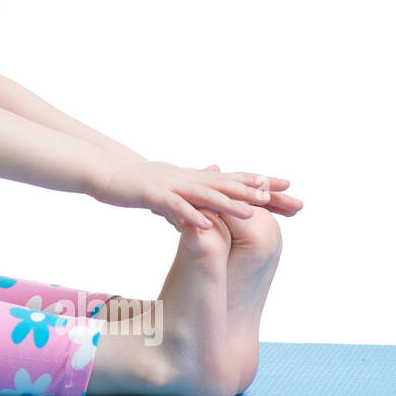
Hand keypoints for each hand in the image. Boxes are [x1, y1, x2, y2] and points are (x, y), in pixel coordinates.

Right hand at [148, 164, 302, 231]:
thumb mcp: (172, 188)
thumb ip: (193, 190)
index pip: (234, 180)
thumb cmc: (137, 183)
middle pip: (229, 184)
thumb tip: (210, 192)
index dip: (262, 184)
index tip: (290, 189)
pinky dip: (190, 214)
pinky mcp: (152, 194)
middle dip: (259, 192)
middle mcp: (189, 178)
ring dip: (230, 202)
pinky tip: (206, 224)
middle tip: (289, 197)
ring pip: (205, 193)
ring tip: (253, 211)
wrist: (105, 172)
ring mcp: (171, 185)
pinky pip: (174, 205)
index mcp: (195, 179)